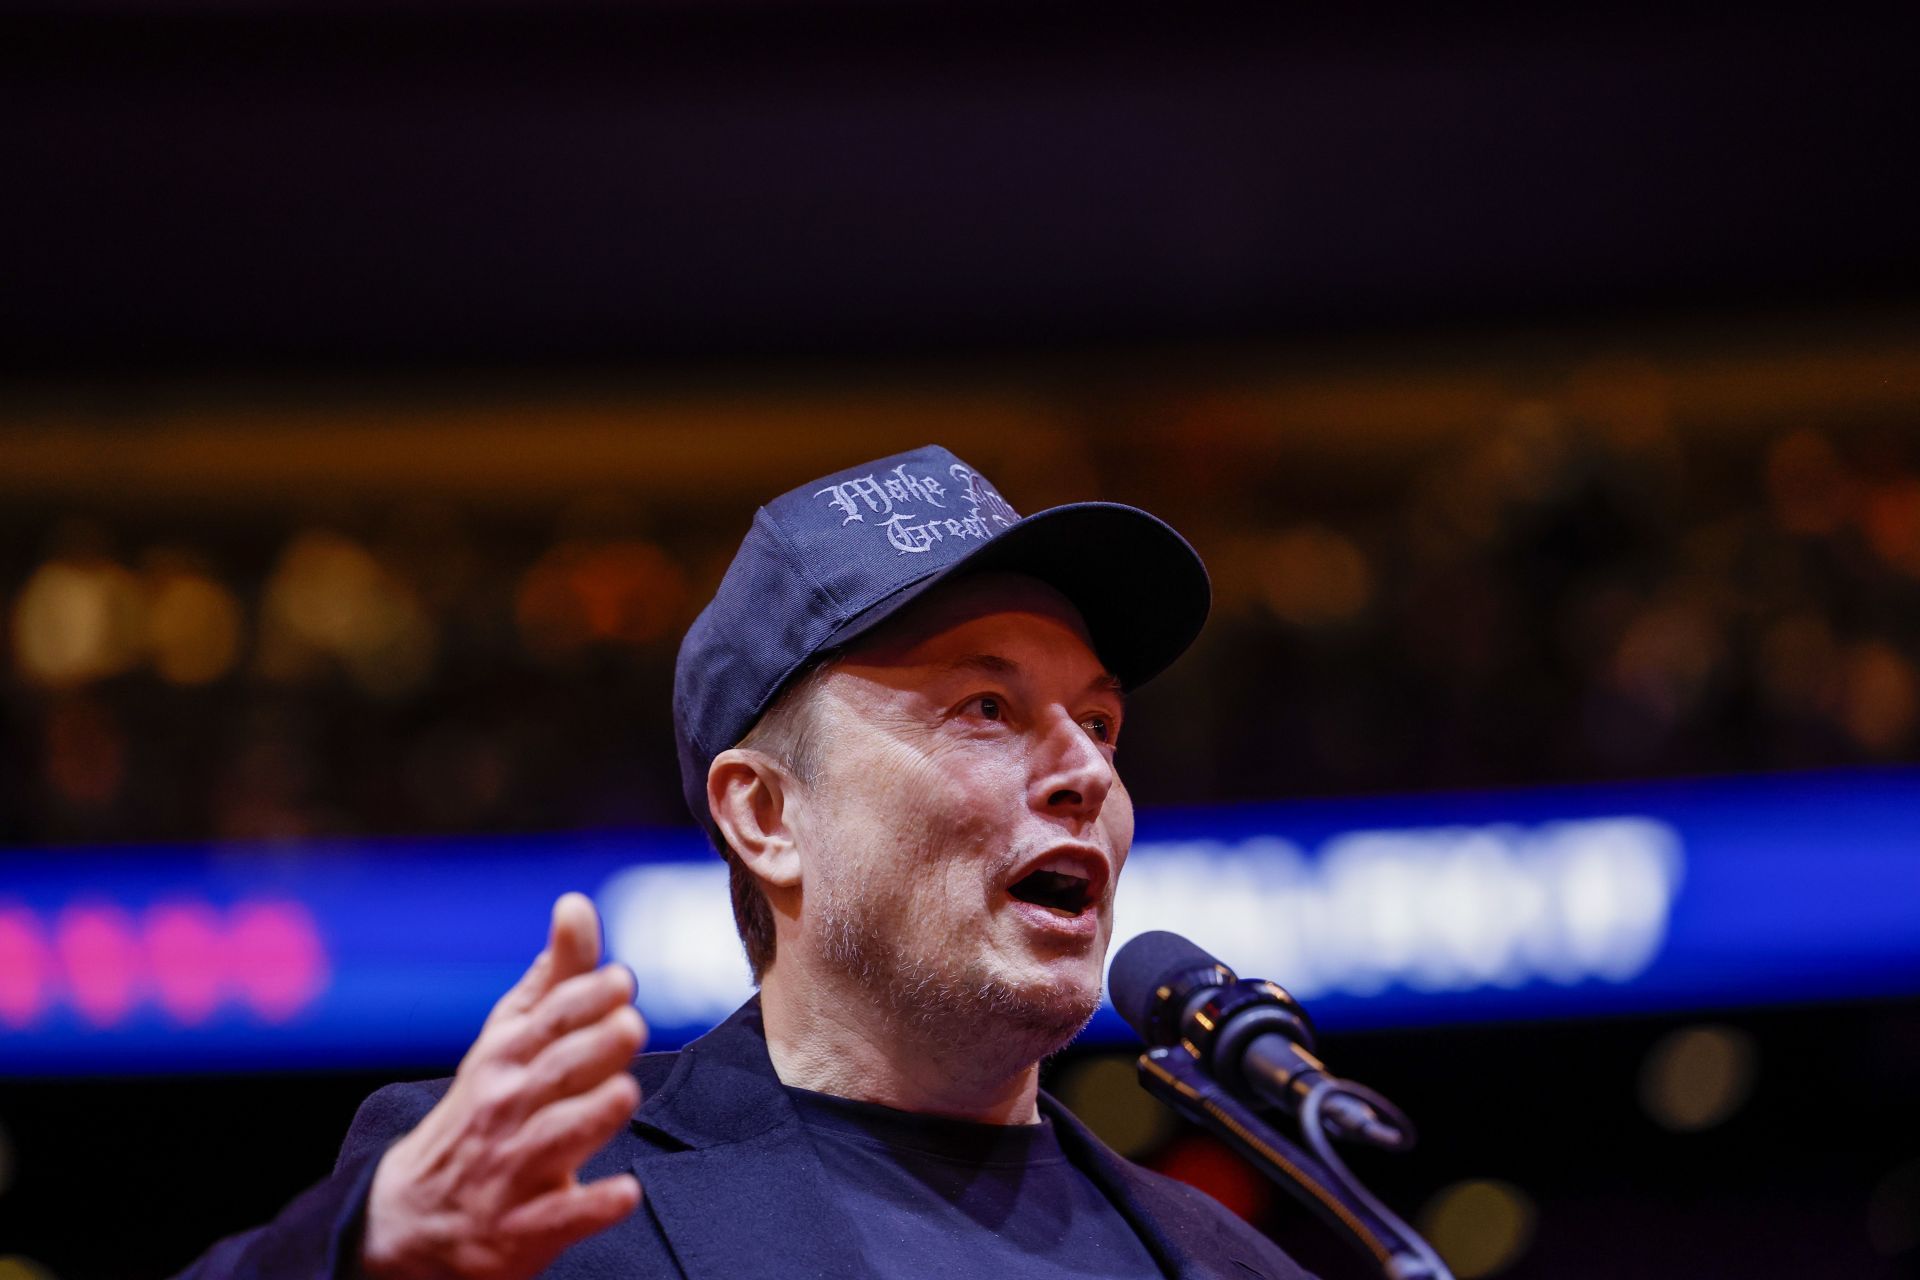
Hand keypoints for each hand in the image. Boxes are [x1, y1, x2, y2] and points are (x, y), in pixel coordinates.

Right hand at [361, 893, 646, 1279]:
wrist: (413, 1215)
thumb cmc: (485, 1107)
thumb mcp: (508, 1039)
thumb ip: (554, 978)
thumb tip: (576, 905)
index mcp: (505, 1057)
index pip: (547, 1021)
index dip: (583, 1000)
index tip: (621, 979)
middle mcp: (505, 1109)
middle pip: (554, 1073)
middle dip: (592, 1048)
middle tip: (630, 1023)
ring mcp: (512, 1171)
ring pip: (555, 1139)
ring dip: (590, 1116)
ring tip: (624, 1093)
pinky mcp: (522, 1229)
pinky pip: (559, 1218)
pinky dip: (590, 1207)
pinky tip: (624, 1193)